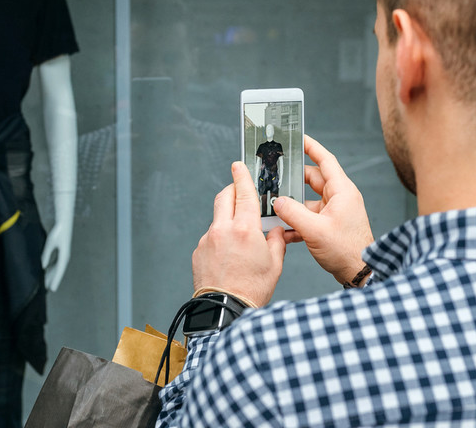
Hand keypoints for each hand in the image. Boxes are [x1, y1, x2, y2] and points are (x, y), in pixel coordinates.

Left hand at [41, 221, 71, 291]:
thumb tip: (43, 266)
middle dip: (52, 280)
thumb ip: (46, 255)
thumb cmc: (57, 232)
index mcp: (64, 256)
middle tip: (46, 290)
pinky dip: (51, 268)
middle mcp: (64, 257)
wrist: (63, 223)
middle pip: (58, 271)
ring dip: (51, 274)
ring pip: (57, 268)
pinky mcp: (60, 252)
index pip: (59, 271)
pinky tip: (46, 271)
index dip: (56, 281)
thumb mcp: (50, 244)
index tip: (52, 289)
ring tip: (45, 282)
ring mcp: (63, 255)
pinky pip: (56, 263)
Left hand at [192, 162, 286, 305]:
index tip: (238, 165)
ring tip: (240, 231)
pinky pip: (211, 236)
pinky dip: (220, 236)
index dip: (241, 176)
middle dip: (233, 189)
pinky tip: (229, 252)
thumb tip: (276, 230)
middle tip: (240, 189)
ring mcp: (208, 240)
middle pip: (224, 197)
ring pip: (217, 217)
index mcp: (245, 229)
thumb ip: (276, 240)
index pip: (243, 193)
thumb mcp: (274, 263)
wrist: (225, 310)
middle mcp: (223, 230)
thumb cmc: (252, 290)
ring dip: (228, 216)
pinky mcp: (198, 251)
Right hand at [273, 135, 373, 285]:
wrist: (360, 272)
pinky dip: (296, 222)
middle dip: (293, 180)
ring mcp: (334, 212)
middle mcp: (339, 198)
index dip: (311, 147)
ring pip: (307, 201)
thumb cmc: (347, 250)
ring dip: (292, 206)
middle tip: (275, 176)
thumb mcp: (315, 230)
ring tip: (274, 207)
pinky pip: (309, 217)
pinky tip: (283, 231)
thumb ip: (293, 213)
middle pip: (312, 180)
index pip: (325, 161)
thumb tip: (278, 202)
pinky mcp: (330, 225)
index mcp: (341, 191)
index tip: (298, 138)